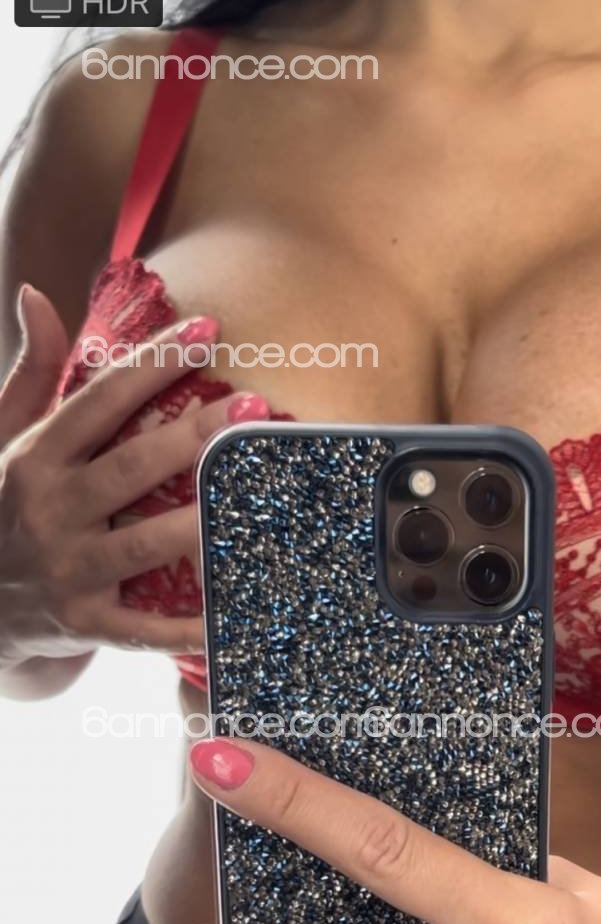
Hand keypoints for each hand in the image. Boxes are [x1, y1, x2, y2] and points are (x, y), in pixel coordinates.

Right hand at [0, 285, 267, 669]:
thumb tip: (37, 295)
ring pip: (146, 544)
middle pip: (132, 468)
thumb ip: (31, 375)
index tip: (207, 329)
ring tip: (253, 495)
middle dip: (192, 435)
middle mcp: (49, 512)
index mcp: (34, 459)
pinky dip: (188, 628)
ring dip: (202, 521)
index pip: (99, 401)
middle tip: (250, 406)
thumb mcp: (2, 439)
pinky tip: (233, 616)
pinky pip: (144, 627)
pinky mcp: (84, 623)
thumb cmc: (2, 508)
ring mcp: (67, 571)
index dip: (153, 364)